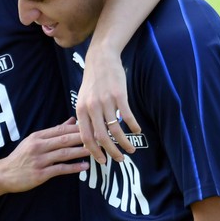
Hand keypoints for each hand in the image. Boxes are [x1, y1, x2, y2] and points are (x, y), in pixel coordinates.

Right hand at [2, 118, 88, 191]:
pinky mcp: (40, 174)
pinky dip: (73, 168)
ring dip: (81, 151)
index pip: (61, 129)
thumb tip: (71, 120)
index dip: (78, 128)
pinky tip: (85, 167)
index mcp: (37, 136)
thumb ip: (53, 131)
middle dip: (83, 137)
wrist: (4, 174)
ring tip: (95, 150)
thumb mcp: (34, 141)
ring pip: (64, 153)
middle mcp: (38, 146)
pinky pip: (60, 169)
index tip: (93, 126)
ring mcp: (39, 160)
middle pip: (64, 139)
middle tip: (99, 136)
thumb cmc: (21, 157)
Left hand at [75, 44, 139, 163]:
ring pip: (115, 129)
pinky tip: (138, 131)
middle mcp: (92, 107)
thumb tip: (90, 138)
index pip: (86, 137)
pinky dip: (133, 126)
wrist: (101, 59)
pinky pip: (127, 115)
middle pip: (102, 137)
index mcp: (81, 110)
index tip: (102, 161)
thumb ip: (85, 118)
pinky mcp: (119, 95)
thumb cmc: (92, 81)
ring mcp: (106, 101)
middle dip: (111, 152)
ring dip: (125, 143)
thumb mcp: (83, 99)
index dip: (94, 152)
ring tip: (131, 150)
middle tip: (120, 160)